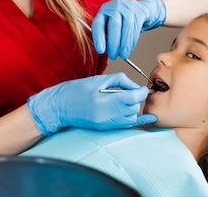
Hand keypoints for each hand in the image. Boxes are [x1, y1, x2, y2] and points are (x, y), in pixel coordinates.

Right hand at [27, 73, 156, 135]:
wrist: (60, 106)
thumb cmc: (77, 90)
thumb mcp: (99, 79)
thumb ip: (120, 80)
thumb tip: (135, 86)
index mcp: (105, 100)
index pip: (133, 98)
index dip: (141, 92)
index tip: (142, 88)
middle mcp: (106, 114)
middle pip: (133, 108)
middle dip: (136, 99)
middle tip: (130, 92)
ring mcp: (105, 123)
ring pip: (131, 118)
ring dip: (132, 109)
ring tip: (125, 100)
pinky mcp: (104, 128)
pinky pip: (125, 125)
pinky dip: (135, 120)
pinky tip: (147, 118)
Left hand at [92, 0, 166, 58]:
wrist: (143, 9)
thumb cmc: (124, 20)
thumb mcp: (112, 23)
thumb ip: (107, 34)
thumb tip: (106, 50)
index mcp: (104, 10)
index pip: (98, 23)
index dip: (98, 38)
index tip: (100, 50)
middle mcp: (115, 6)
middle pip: (114, 25)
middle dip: (113, 43)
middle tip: (113, 56)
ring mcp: (128, 7)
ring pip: (127, 28)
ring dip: (124, 45)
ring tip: (123, 55)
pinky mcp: (140, 12)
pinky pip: (136, 28)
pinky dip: (132, 41)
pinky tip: (129, 48)